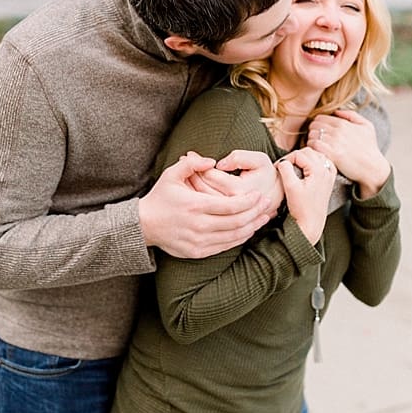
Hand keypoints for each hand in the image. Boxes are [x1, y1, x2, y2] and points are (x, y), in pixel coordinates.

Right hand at [139, 152, 269, 257]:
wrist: (144, 225)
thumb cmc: (161, 197)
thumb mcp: (172, 175)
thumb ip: (192, 164)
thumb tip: (212, 160)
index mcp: (195, 206)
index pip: (231, 206)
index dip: (249, 201)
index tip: (260, 194)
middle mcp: (199, 225)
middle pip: (237, 221)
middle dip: (256, 212)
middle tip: (267, 204)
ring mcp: (198, 241)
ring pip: (234, 236)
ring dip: (252, 226)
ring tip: (264, 217)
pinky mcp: (197, 252)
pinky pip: (225, 246)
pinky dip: (240, 238)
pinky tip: (248, 230)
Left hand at [188, 150, 283, 218]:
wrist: (275, 196)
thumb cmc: (265, 175)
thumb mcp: (259, 160)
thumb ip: (240, 158)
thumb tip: (219, 164)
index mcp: (237, 189)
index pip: (210, 175)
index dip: (197, 162)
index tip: (189, 154)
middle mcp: (230, 204)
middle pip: (202, 187)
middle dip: (191, 172)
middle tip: (184, 160)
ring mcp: (226, 215)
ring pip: (201, 199)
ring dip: (191, 184)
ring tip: (186, 172)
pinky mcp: (224, 220)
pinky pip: (205, 208)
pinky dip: (196, 196)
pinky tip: (193, 186)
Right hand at [277, 146, 339, 242]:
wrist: (311, 223)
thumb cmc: (302, 208)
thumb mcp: (290, 187)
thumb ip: (286, 170)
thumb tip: (283, 161)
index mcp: (318, 170)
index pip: (299, 154)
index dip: (286, 159)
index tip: (279, 167)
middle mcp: (326, 171)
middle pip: (309, 152)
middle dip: (295, 157)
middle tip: (285, 166)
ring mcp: (329, 175)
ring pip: (317, 156)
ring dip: (305, 158)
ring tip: (294, 166)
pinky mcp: (328, 181)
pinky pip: (324, 164)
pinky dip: (315, 162)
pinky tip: (308, 169)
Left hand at [308, 111, 389, 198]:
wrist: (372, 167)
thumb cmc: (370, 148)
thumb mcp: (367, 126)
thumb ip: (352, 115)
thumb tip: (336, 111)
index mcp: (343, 123)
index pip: (320, 118)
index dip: (318, 124)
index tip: (321, 132)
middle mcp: (338, 131)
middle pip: (313, 125)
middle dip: (313, 132)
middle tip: (318, 140)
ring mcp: (334, 142)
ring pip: (311, 135)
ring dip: (312, 141)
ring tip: (318, 147)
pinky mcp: (332, 154)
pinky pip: (313, 146)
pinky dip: (312, 149)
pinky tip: (318, 153)